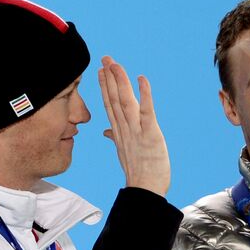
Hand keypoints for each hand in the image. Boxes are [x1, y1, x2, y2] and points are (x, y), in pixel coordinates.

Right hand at [98, 55, 170, 196]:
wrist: (145, 190)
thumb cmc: (139, 173)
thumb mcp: (125, 152)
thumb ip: (115, 138)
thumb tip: (106, 132)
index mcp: (119, 133)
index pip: (109, 106)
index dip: (104, 88)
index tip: (100, 72)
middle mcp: (125, 129)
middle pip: (113, 100)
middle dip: (109, 78)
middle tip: (105, 59)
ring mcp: (136, 131)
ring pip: (125, 102)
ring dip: (120, 82)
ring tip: (115, 64)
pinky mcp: (150, 134)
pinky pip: (146, 112)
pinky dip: (144, 95)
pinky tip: (142, 79)